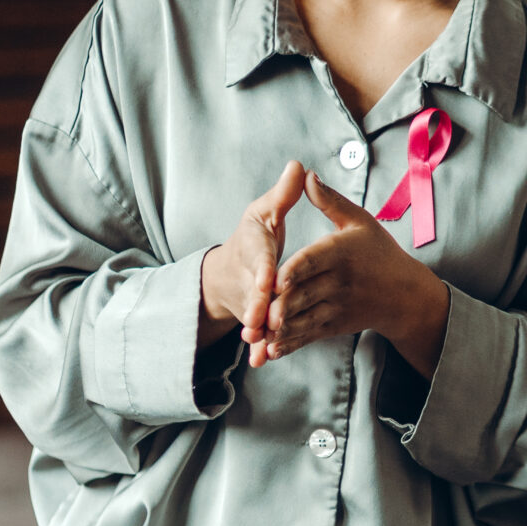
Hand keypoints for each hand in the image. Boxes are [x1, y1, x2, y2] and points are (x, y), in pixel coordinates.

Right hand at [201, 161, 307, 356]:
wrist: (227, 272)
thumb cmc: (254, 238)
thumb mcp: (265, 212)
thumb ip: (284, 195)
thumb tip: (299, 165)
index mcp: (253, 248)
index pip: (259, 259)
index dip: (262, 270)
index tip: (267, 280)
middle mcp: (248, 276)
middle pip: (253, 293)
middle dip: (256, 306)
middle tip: (259, 319)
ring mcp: (248, 300)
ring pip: (253, 316)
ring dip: (255, 331)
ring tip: (257, 344)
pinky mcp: (254, 318)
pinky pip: (257, 334)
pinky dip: (259, 347)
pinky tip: (262, 360)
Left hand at [264, 173, 450, 373]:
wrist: (405, 296)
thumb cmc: (379, 252)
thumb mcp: (359, 221)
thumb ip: (329, 200)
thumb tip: (305, 173)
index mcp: (342, 253)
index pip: (315, 261)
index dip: (296, 269)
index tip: (276, 277)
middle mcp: (340, 282)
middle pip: (306, 294)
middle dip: (282, 306)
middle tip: (259, 313)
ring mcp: (337, 307)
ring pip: (305, 319)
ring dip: (281, 330)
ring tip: (257, 336)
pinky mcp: (334, 325)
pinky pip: (309, 335)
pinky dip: (290, 344)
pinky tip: (270, 352)